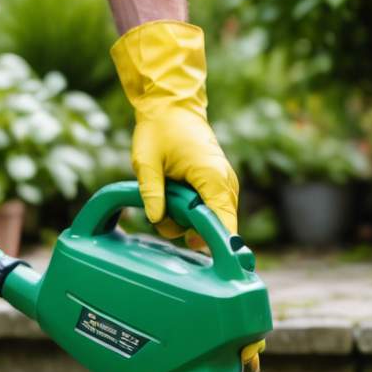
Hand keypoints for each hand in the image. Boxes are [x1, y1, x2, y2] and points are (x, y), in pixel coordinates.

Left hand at [111, 19, 238, 241]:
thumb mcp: (146, 161)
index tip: (221, 264)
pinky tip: (174, 197)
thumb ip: (152, 191)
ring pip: (212, 221)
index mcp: (212, 176)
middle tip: (166, 209)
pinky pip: (209, 211)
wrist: (172, 107)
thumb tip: (156, 219)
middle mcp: (225, 183)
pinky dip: (190, 212)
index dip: (221, 245)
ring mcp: (224, 185)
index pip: (224, 222)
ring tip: (167, 195)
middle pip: (218, 227)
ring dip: (187, 220)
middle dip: (190, 229)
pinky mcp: (217, 186)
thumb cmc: (159, 130)